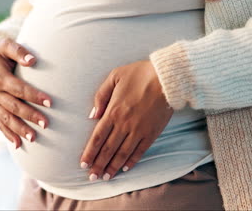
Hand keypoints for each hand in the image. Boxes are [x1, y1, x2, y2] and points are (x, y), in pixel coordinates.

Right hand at [0, 38, 51, 147]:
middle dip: (30, 116)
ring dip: (20, 130)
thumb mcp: (6, 46)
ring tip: (34, 138)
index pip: (19, 89)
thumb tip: (32, 60)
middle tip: (46, 124)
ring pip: (6, 119)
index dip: (34, 96)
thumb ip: (18, 51)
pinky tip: (18, 145)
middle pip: (14, 107)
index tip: (50, 102)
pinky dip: (8, 135)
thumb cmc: (0, 53)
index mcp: (0, 78)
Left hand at [80, 60, 173, 180]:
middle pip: (108, 149)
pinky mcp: (152, 133)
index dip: (90, 152)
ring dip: (113, 167)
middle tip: (91, 177)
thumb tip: (92, 115)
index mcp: (113, 111)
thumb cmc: (140, 74)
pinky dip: (132, 161)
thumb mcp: (115, 76)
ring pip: (122, 154)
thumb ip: (101, 96)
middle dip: (98, 165)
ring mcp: (139, 130)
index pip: (97, 137)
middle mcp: (124, 124)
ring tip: (105, 177)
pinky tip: (125, 169)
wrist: (167, 78)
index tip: (83, 164)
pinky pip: (140, 151)